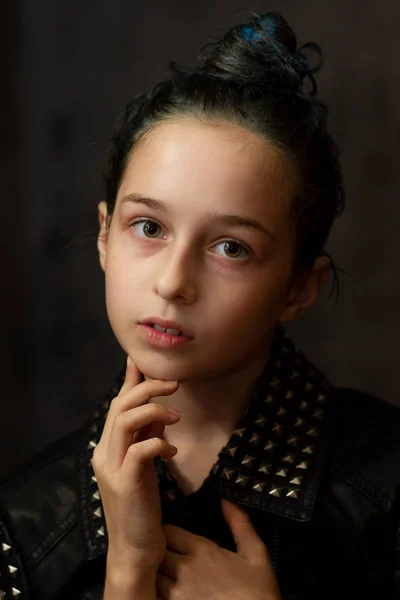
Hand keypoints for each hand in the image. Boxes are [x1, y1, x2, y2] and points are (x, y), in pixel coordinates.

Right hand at [92, 356, 180, 572]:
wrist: (135, 548)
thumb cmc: (141, 505)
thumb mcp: (144, 465)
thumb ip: (146, 437)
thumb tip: (158, 411)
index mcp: (108, 447)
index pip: (117, 405)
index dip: (129, 381)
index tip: (140, 361)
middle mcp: (105, 453)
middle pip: (120, 406)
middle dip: (147, 388)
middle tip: (174, 383)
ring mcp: (113, 468)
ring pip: (126, 421)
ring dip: (153, 410)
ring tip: (176, 417)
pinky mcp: (126, 483)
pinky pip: (140, 450)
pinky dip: (159, 443)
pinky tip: (172, 452)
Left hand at [156, 498, 280, 599]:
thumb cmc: (257, 591)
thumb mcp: (256, 553)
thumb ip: (240, 524)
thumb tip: (225, 500)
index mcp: (200, 550)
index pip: (168, 531)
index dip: (167, 531)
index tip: (173, 534)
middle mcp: (182, 569)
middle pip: (156, 552)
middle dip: (160, 551)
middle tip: (168, 553)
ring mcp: (176, 594)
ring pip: (154, 576)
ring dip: (159, 573)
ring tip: (168, 573)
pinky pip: (158, 597)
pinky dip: (160, 593)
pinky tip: (172, 592)